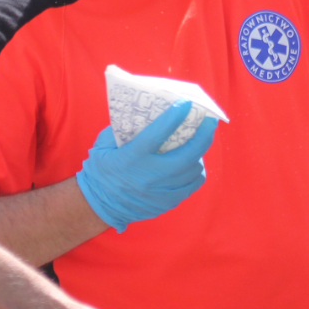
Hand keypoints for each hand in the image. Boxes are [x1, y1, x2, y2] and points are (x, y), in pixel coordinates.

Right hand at [75, 101, 217, 232]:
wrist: (98, 205)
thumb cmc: (101, 169)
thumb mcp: (103, 145)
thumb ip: (123, 129)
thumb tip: (148, 113)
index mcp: (131, 159)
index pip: (156, 135)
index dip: (174, 118)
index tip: (186, 103)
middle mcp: (149, 176)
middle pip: (187, 155)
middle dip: (203, 135)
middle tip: (210, 121)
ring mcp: (161, 192)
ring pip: (193, 170)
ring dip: (199, 153)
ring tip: (199, 141)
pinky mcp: (167, 203)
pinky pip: (192, 185)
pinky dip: (196, 172)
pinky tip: (192, 163)